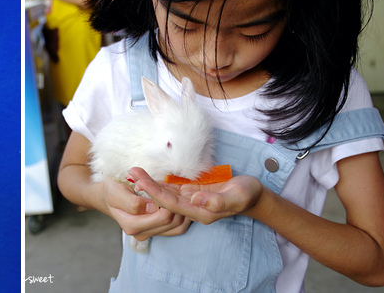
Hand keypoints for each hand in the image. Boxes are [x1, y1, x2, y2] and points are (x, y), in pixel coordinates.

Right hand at [99, 176, 191, 240]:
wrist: (108, 197)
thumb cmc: (112, 191)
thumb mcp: (116, 192)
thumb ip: (132, 202)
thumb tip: (152, 207)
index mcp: (132, 225)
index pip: (163, 217)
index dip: (170, 201)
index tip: (166, 187)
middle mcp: (142, 234)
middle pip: (173, 222)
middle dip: (176, 204)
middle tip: (172, 188)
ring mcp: (150, 234)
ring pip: (178, 226)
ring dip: (181, 210)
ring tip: (174, 195)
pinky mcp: (156, 231)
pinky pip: (177, 227)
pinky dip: (181, 215)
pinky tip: (175, 203)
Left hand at [129, 166, 264, 224]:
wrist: (253, 194)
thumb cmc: (247, 194)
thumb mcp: (238, 196)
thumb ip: (218, 201)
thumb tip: (196, 200)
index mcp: (201, 212)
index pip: (172, 204)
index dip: (155, 193)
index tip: (141, 182)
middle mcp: (191, 208)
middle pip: (163, 199)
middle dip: (146, 186)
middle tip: (130, 172)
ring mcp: (189, 201)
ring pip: (164, 193)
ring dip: (148, 183)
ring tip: (132, 171)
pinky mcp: (190, 193)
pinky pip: (170, 189)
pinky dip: (156, 183)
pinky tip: (144, 176)